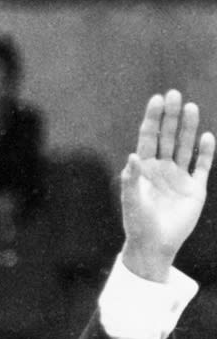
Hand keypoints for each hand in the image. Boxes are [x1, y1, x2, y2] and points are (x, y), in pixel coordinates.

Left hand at [118, 89, 213, 280]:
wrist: (155, 245)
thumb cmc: (138, 223)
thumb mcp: (132, 201)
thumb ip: (131, 180)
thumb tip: (132, 155)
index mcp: (144, 168)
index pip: (148, 137)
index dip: (153, 119)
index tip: (157, 99)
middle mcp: (162, 168)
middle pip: (167, 136)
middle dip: (170, 116)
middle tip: (174, 94)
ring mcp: (179, 176)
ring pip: (185, 146)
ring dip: (188, 128)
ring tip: (191, 107)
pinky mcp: (195, 188)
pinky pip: (202, 166)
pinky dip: (205, 152)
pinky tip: (207, 136)